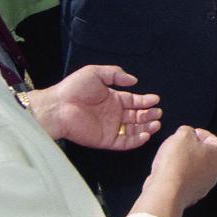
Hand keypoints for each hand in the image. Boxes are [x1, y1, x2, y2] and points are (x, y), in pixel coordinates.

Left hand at [29, 65, 161, 149]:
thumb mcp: (95, 73)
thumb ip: (116, 74)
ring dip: (146, 127)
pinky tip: (145, 135)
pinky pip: (124, 142)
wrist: (58, 107)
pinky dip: (136, 141)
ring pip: (133, 130)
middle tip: (158, 113)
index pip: (133, 101)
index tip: (156, 100)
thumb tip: (134, 81)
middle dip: (148, 115)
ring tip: (156, 124)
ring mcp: (110, 128)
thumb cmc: (74, 88)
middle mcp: (113, 114)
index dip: (145, 101)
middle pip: (136, 116)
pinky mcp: (105, 140)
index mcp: (112, 99)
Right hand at [136, 125, 216, 216]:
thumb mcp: (182, 135)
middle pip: (207, 155)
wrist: (166, 191)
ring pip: (197, 169)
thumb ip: (188, 131)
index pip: (216, 141)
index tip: (192, 133)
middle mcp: (215, 172)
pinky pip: (188, 181)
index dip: (203, 134)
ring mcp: (204, 186)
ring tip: (173, 157)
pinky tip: (170, 171)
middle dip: (194, 148)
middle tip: (181, 144)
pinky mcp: (192, 195)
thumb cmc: (177, 163)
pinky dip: (180, 175)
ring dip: (187, 162)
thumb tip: (188, 134)